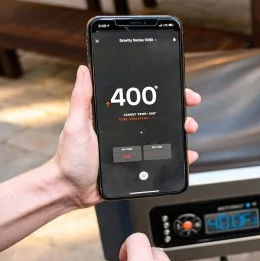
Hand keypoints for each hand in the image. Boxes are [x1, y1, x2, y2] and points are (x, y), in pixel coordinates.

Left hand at [52, 65, 200, 206]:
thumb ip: (81, 99)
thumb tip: (84, 70)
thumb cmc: (69, 158)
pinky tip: (186, 154)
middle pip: (160, 115)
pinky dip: (179, 156)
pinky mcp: (140, 164)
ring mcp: (136, 147)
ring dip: (182, 131)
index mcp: (115, 117)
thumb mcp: (76, 125)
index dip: (163, 91)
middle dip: (180, 109)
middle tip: (189, 107)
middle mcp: (128, 129)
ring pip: (166, 135)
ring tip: (187, 131)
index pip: (143, 99)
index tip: (178, 87)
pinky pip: (164, 158)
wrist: (71, 190)